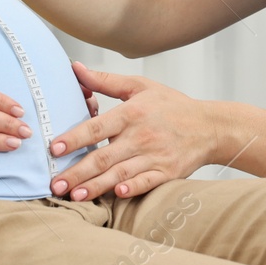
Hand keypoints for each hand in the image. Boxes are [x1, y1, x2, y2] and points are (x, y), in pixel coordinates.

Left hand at [47, 62, 217, 200]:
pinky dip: (132, 188)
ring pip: (120, 173)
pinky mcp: (167, 173)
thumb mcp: (139, 87)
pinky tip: (116, 194)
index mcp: (132, 113)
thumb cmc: (171, 105)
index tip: (55, 149)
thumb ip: (105, 81)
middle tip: (56, 183)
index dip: (75, 138)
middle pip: (104, 156)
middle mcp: (141, 136)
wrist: (210, 126)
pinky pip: (146, 182)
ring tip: (75, 195)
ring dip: (96, 186)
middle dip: (78, 172)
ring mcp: (155, 156)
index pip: (97, 127)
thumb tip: (75, 69)